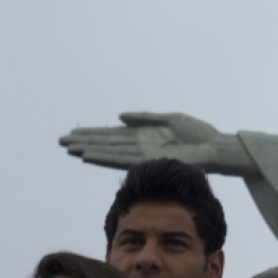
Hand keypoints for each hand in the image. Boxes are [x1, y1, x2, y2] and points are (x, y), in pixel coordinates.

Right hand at [60, 112, 255, 176]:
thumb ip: (146, 117)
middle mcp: (142, 146)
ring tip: (69, 148)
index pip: (114, 136)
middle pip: (108, 144)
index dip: (94, 134)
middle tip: (62, 141)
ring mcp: (144, 154)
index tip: (74, 133)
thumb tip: (120, 117)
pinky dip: (105, 157)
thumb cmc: (199, 134)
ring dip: (89, 149)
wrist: (216, 148)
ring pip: (110, 152)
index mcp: (146, 136)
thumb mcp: (171, 119)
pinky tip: (89, 155)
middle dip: (85, 142)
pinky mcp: (150, 160)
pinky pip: (123, 159)